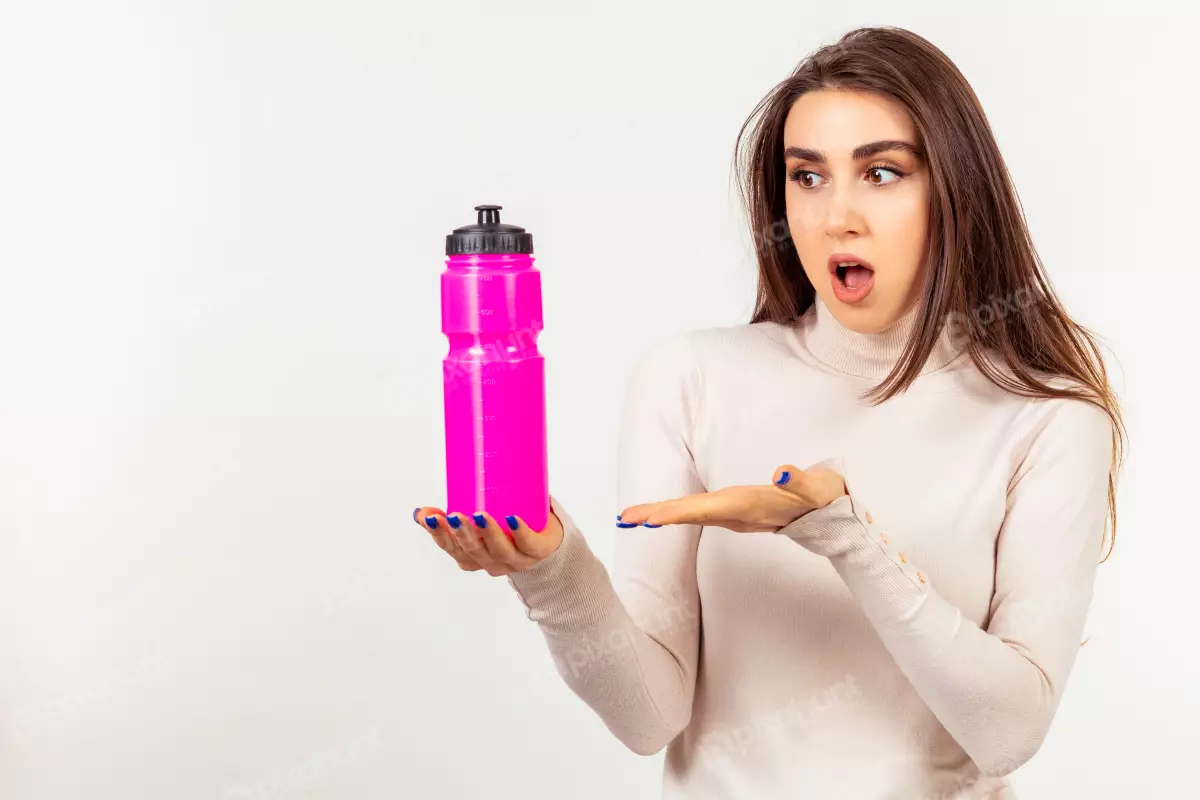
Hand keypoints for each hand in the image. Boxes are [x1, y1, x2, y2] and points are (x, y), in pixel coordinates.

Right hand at [412, 505, 563, 575]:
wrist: (547, 544)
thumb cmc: (506, 531)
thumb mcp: (476, 526)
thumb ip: (451, 517)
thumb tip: (419, 512)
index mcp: (474, 557)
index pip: (452, 549)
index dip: (439, 535)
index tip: (430, 517)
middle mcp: (492, 562)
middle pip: (474, 551)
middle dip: (462, 533)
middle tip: (453, 516)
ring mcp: (515, 559)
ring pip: (499, 550)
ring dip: (488, 532)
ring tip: (480, 515)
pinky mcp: (537, 550)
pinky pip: (527, 544)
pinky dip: (519, 532)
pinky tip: (512, 519)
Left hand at [616, 463, 846, 533]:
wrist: (833, 519)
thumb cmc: (821, 497)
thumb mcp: (814, 486)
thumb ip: (797, 480)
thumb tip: (780, 475)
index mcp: (747, 506)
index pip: (703, 509)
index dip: (674, 512)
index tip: (647, 518)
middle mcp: (736, 514)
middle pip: (689, 515)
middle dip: (656, 515)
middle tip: (622, 517)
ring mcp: (735, 516)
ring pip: (692, 515)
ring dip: (662, 514)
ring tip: (632, 516)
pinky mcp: (737, 513)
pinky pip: (699, 514)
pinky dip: (677, 512)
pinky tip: (660, 514)